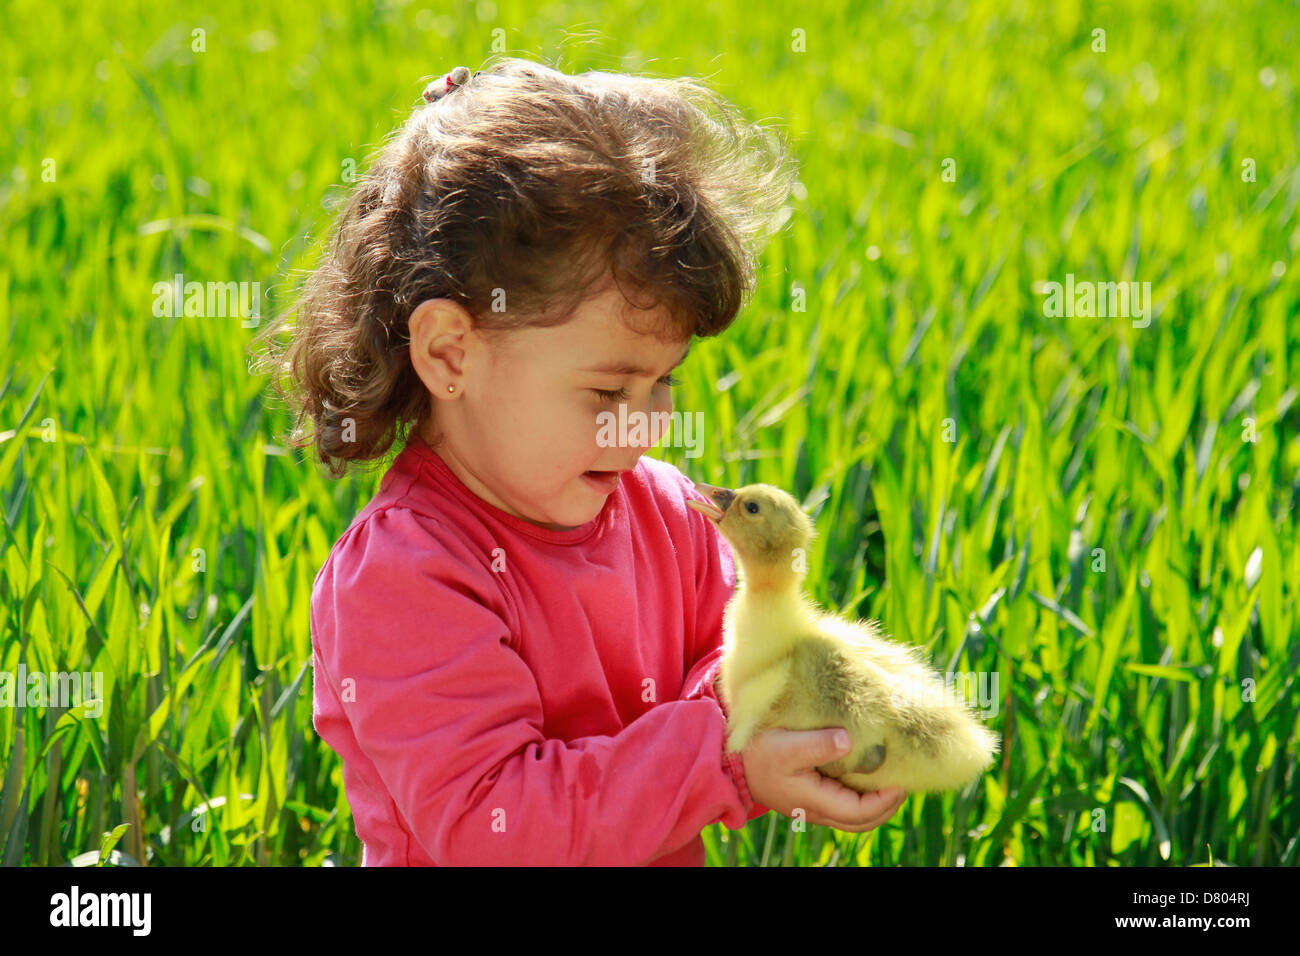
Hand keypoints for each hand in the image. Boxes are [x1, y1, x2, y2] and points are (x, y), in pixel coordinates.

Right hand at [740, 727, 905, 831]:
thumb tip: (849, 741)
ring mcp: (810, 806)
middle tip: (903, 784)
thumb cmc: (756, 752)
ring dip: (873, 805)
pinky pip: (840, 805)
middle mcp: (814, 810)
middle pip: (859, 822)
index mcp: (813, 801)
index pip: (859, 812)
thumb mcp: (786, 745)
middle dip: (885, 807)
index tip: (901, 782)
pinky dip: (858, 797)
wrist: (727, 761)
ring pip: (851, 816)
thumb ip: (818, 745)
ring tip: (888, 782)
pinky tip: (863, 777)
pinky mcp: (806, 796)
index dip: (884, 801)